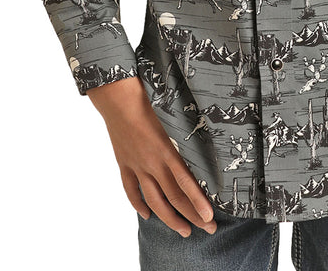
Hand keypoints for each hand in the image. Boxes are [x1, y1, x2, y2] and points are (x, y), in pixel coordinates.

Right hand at [87, 76, 216, 237]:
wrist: (117, 96)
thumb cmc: (148, 99)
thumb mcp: (173, 115)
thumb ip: (186, 134)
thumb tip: (207, 144)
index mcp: (166, 150)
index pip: (185, 184)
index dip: (198, 203)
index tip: (210, 218)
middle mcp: (152, 162)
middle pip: (173, 197)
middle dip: (192, 216)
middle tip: (208, 229)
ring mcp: (136, 165)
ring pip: (153, 200)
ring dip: (169, 219)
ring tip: (184, 231)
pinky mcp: (124, 163)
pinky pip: (131, 190)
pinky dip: (139, 205)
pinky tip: (147, 215)